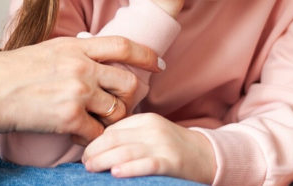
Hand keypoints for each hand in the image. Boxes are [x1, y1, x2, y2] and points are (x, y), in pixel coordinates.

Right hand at [0, 36, 161, 143]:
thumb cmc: (4, 72)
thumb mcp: (42, 50)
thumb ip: (69, 54)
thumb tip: (84, 57)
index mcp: (74, 47)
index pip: (122, 46)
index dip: (145, 55)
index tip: (158, 63)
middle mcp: (82, 67)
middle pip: (128, 82)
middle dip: (129, 97)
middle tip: (118, 106)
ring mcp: (77, 92)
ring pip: (117, 110)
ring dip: (110, 120)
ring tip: (94, 123)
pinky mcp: (69, 118)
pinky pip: (97, 133)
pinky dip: (92, 139)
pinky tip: (78, 137)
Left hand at [82, 113, 215, 182]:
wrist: (209, 156)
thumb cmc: (173, 148)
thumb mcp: (151, 134)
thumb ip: (129, 136)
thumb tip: (98, 147)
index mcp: (146, 120)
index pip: (112, 128)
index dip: (94, 141)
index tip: (84, 153)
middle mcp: (153, 129)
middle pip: (114, 138)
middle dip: (94, 151)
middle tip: (84, 163)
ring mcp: (163, 145)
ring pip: (125, 151)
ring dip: (103, 160)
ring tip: (90, 168)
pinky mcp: (171, 162)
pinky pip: (147, 164)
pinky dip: (130, 168)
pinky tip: (115, 173)